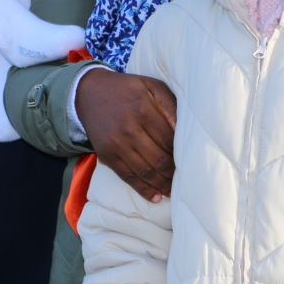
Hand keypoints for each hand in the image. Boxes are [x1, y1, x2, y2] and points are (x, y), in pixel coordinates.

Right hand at [75, 67, 176, 201]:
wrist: (88, 93)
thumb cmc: (127, 90)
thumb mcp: (151, 87)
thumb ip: (171, 105)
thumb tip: (188, 131)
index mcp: (143, 108)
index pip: (170, 139)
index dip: (184, 153)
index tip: (194, 161)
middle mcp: (128, 128)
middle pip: (159, 159)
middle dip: (175, 173)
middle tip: (189, 181)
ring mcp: (115, 144)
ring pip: (145, 171)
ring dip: (163, 184)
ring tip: (176, 191)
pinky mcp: (106, 155)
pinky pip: (127, 177)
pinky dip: (144, 189)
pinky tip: (157, 196)